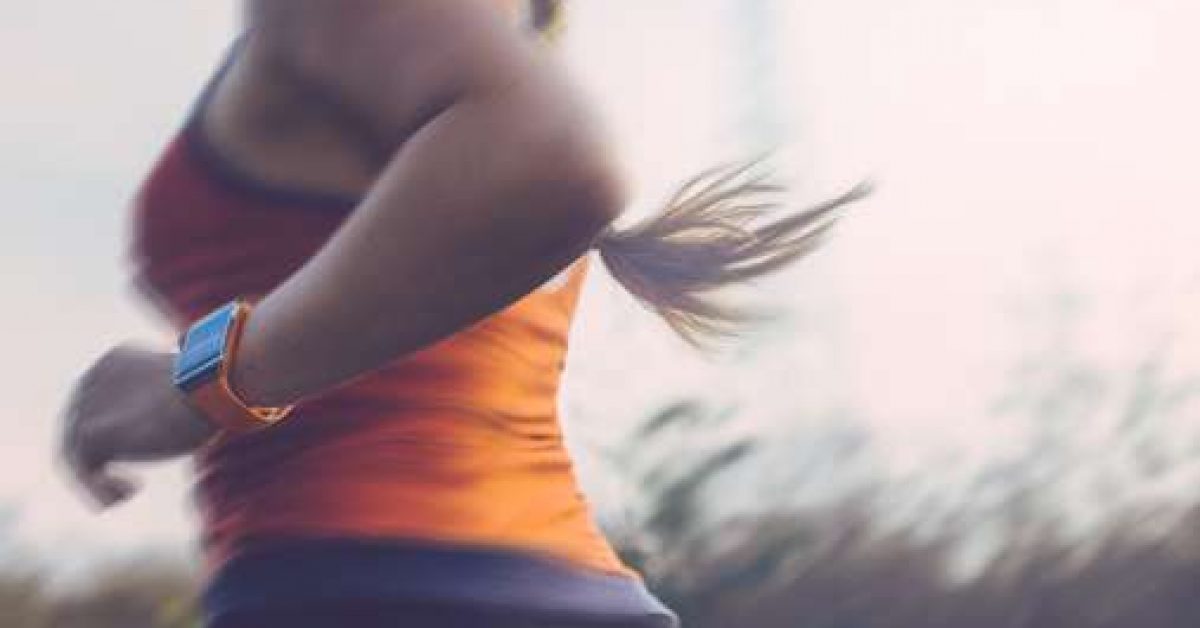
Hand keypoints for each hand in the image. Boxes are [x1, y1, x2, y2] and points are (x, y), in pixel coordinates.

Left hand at [59, 343, 219, 509]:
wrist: (210, 389)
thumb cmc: (212, 393)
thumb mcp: (183, 395)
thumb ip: (162, 404)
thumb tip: (170, 421)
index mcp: (113, 363)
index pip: (98, 402)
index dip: (116, 433)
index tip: (141, 451)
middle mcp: (92, 379)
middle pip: (81, 427)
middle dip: (101, 459)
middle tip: (129, 485)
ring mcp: (86, 405)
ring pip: (74, 451)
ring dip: (95, 478)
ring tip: (128, 493)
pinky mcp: (90, 431)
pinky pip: (81, 467)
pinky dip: (99, 487)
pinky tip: (131, 492)